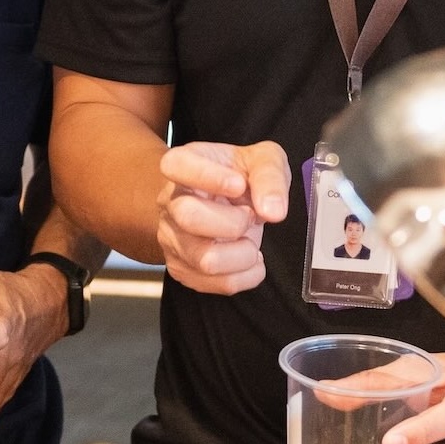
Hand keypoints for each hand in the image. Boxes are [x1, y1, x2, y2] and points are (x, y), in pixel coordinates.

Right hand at [154, 140, 288, 295]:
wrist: (228, 203)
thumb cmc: (241, 176)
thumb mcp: (264, 160)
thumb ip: (270, 176)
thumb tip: (274, 210)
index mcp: (183, 164)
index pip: (177, 165)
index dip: (208, 176)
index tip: (238, 184)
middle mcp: (170, 201)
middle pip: (189, 217)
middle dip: (233, 221)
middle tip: (249, 216)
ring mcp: (172, 238)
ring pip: (205, 259)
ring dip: (243, 253)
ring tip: (250, 239)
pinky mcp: (183, 268)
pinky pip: (217, 283)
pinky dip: (246, 275)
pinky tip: (249, 257)